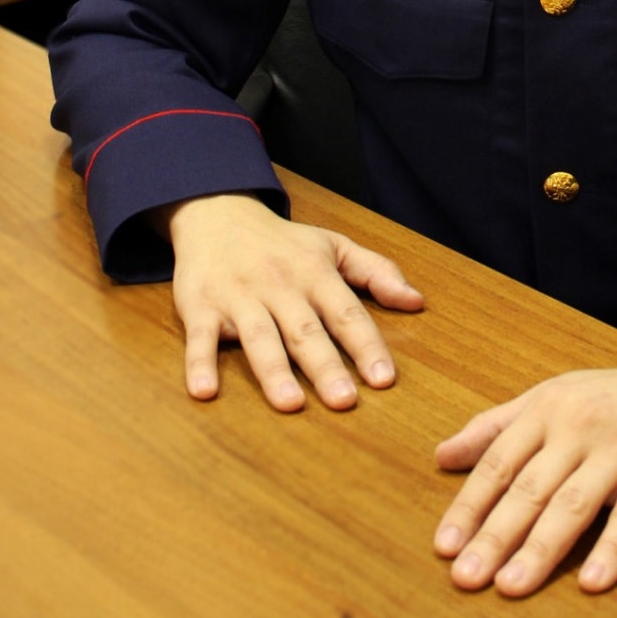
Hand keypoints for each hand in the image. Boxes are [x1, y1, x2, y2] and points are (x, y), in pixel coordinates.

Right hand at [155, 192, 422, 410]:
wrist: (218, 214)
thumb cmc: (283, 242)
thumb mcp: (333, 246)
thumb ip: (376, 272)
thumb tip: (417, 302)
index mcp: (315, 273)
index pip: (347, 313)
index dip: (366, 346)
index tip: (384, 380)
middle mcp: (280, 285)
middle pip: (305, 330)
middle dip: (325, 366)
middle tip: (345, 402)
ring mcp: (239, 296)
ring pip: (259, 335)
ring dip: (274, 370)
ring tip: (289, 403)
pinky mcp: (200, 307)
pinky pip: (199, 338)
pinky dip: (199, 364)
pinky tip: (205, 392)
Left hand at [433, 353, 616, 595]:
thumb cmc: (611, 399)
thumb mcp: (550, 398)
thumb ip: (496, 427)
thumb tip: (442, 456)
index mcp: (547, 409)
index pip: (499, 462)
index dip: (470, 505)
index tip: (444, 546)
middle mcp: (579, 426)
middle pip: (530, 488)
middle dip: (495, 535)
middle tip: (465, 577)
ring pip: (573, 504)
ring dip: (540, 549)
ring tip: (510, 587)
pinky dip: (612, 550)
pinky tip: (592, 582)